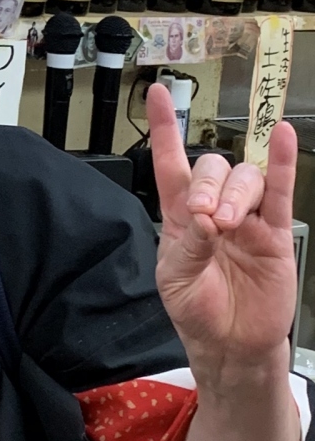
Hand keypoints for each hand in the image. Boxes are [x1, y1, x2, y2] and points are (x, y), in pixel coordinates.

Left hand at [148, 83, 297, 390]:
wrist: (230, 346)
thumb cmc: (197, 311)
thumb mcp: (177, 280)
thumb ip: (188, 245)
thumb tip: (205, 218)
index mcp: (181, 215)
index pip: (170, 163)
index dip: (164, 129)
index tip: (158, 95)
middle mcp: (214, 208)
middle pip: (212, 168)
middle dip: (208, 186)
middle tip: (206, 219)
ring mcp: (247, 217)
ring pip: (245, 179)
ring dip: (235, 194)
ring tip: (227, 226)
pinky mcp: (275, 232)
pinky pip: (281, 191)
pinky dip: (282, 163)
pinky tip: (283, 138)